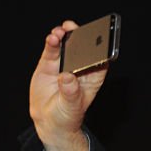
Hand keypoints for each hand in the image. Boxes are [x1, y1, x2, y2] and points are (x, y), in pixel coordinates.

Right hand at [29, 21, 106, 150]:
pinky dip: (52, 43)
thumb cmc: (66, 115)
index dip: (101, 49)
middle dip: (81, 36)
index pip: (100, 61)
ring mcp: (63, 64)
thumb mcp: (71, 107)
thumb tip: (67, 77)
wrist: (49, 120)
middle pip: (83, 48)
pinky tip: (52, 38)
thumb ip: (70, 93)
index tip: (99, 39)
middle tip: (75, 29)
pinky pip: (52, 50)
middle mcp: (79, 68)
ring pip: (66, 46)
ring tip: (60, 32)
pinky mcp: (49, 64)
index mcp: (92, 78)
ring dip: (64, 36)